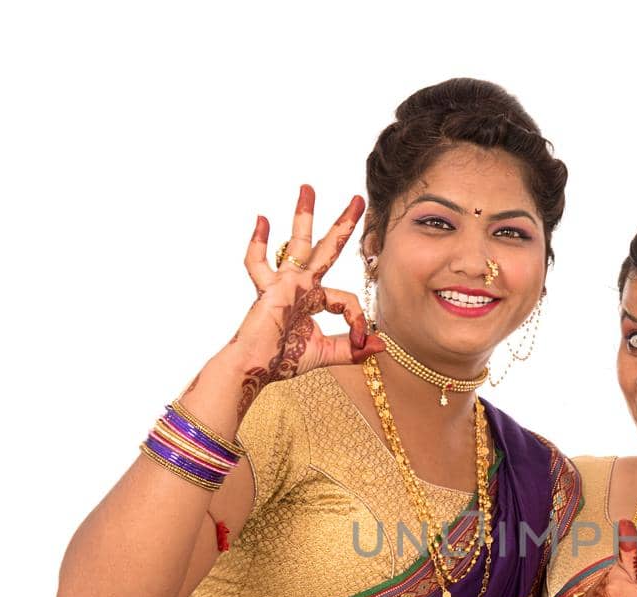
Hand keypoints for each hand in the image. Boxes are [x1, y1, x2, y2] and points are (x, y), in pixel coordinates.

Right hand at [231, 184, 386, 400]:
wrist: (256, 368)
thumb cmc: (282, 360)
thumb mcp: (325, 353)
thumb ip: (351, 350)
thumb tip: (380, 345)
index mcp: (314, 299)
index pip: (346, 299)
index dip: (357, 320)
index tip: (360, 340)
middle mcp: (301, 286)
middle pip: (326, 249)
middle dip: (343, 225)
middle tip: (358, 199)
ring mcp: (285, 283)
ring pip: (298, 243)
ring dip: (304, 215)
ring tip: (308, 188)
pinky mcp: (270, 289)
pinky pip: (259, 262)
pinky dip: (259, 243)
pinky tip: (263, 221)